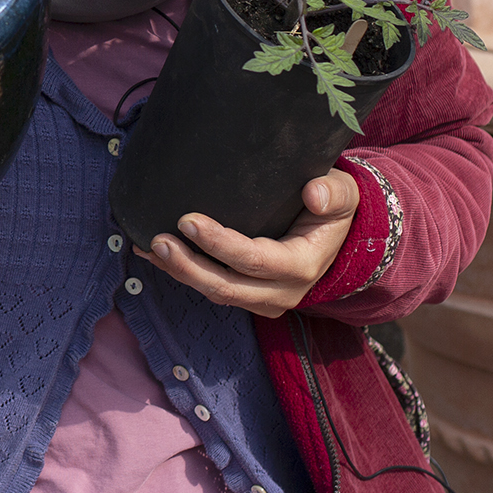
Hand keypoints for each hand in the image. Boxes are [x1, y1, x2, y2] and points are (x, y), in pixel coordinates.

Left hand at [136, 167, 359, 318]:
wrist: (338, 236)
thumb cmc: (334, 208)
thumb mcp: (344, 195)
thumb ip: (333, 193)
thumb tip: (314, 194)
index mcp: (302, 265)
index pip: (254, 260)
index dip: (219, 244)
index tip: (188, 221)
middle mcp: (282, 291)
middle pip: (227, 286)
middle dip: (188, 266)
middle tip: (158, 240)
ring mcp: (264, 299)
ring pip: (215, 292)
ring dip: (179, 272)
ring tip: (148, 246)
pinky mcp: (249, 296)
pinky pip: (212, 288)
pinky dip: (182, 272)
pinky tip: (154, 254)